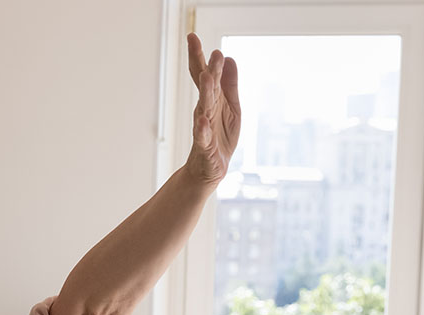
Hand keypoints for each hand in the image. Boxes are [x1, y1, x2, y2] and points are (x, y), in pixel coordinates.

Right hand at [183, 33, 239, 185]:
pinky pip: (202, 138)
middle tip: (212, 52)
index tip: (191, 36)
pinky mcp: (205, 147)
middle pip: (205, 87)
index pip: (202, 74)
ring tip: (207, 77)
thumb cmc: (220, 137)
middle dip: (208, 69)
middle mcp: (205, 110)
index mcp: (212, 99)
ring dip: (205, 93)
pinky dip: (202, 130)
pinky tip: (202, 121)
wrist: (210, 170)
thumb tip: (229, 58)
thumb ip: (230, 84)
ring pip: (204, 108)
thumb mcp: (231, 107)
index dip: (198, 56)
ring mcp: (203, 128)